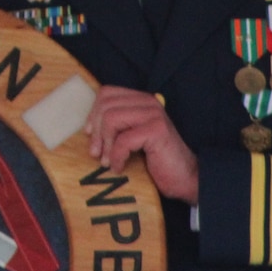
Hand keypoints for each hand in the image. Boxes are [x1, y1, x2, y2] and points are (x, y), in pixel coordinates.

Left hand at [83, 86, 199, 203]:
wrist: (185, 178)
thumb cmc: (155, 160)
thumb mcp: (132, 137)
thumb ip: (116, 126)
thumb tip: (86, 128)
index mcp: (141, 100)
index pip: (106, 93)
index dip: (93, 113)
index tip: (89, 134)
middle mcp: (148, 102)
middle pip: (106, 105)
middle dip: (96, 131)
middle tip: (97, 153)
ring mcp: (154, 114)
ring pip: (111, 119)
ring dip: (105, 144)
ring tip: (107, 161)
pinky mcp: (157, 130)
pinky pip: (123, 140)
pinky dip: (117, 157)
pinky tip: (120, 167)